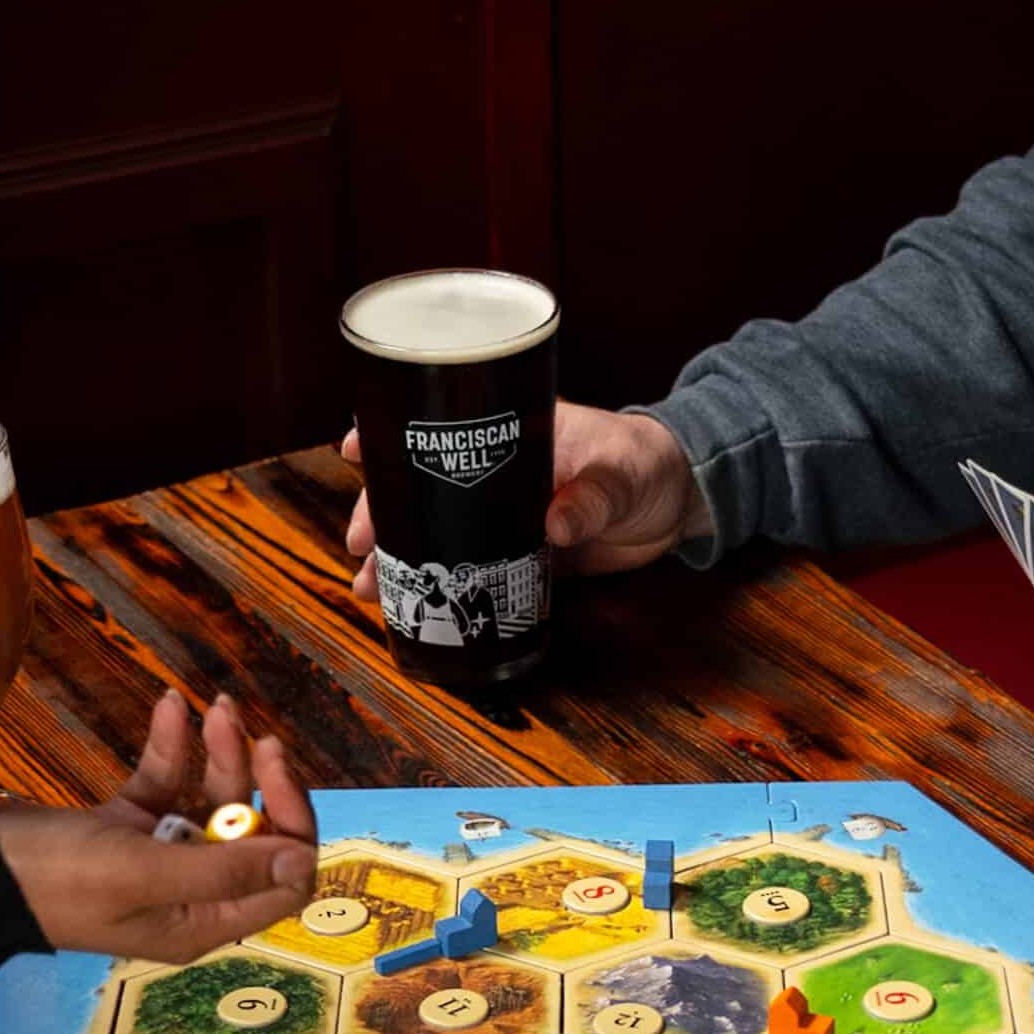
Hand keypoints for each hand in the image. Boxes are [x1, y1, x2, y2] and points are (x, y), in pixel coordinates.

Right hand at [0, 689, 317, 960]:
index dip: (291, 824)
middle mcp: (189, 893)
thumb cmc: (55, 880)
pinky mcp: (125, 827)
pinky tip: (168, 706)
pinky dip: (169, 748)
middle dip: (252, 776)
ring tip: (210, 705)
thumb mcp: (144, 874)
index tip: (274, 771)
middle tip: (246, 728)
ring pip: (208, 800)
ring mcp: (157, 858)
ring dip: (214, 752)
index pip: (282, 879)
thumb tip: (303, 861)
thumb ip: (226, 869)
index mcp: (203, 921)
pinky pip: (164, 783)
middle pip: (251, 831)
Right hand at [339, 401, 699, 603]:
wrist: (679, 503)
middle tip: (358, 548)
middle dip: (383, 516)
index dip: (390, 435)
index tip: (353, 448)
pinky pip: (472, 569)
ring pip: (440, 534)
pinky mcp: (521, 554)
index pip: (439, 424)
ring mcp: (505, 515)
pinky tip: (415, 609)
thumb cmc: (647, 462)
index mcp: (511, 433)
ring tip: (371, 590)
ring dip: (404, 560)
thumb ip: (592, 498)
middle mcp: (495, 473)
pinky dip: (444, 588)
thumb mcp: (619, 472)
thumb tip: (555, 526)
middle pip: (424, 489)